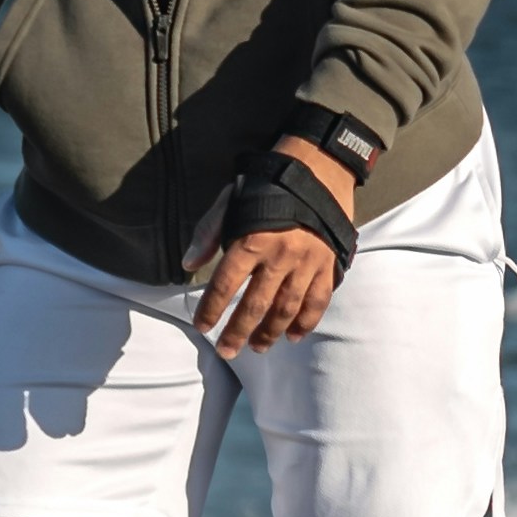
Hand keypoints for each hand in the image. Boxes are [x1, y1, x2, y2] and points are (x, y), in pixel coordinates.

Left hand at [192, 134, 358, 353]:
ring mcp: (307, 261)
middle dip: (238, 332)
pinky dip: (307, 322)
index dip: (211, 309)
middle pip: (255, 305)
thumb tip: (188, 264)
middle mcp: (280, 254)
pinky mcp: (328, 263)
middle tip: (226, 351)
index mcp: (251, 238)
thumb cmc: (267, 184)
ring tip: (257, 348)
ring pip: (287, 308)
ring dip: (270, 332)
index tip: (202, 326)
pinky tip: (294, 336)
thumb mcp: (230, 199)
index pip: (225, 284)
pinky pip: (318, 300)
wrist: (318, 166)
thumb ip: (209, 232)